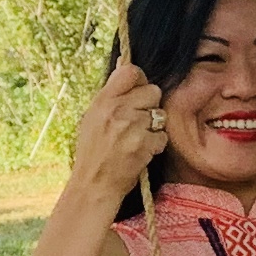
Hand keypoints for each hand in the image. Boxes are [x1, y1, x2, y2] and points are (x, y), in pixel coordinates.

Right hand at [69, 61, 172, 204]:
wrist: (94, 185)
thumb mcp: (92, 118)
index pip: (130, 71)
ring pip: (160, 115)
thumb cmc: (93, 153)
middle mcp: (117, 110)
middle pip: (153, 91)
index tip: (138, 90)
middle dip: (150, 105)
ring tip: (138, 138)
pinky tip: (142, 151)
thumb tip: (127, 71)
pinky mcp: (144, 145)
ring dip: (154, 127)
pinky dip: (156, 145)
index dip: (140, 79)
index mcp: (103, 100)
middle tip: (139, 120)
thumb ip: (111, 97)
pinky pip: (162, 136)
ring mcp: (132, 127)